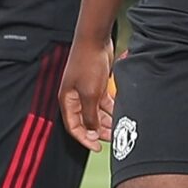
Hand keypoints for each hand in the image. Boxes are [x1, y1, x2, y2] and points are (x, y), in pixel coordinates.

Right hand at [60, 35, 113, 151]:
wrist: (95, 41)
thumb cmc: (87, 64)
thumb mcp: (90, 94)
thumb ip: (90, 115)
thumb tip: (91, 132)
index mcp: (68, 101)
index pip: (73, 127)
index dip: (84, 139)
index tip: (96, 147)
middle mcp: (75, 98)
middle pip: (86, 121)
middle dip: (99, 131)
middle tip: (112, 138)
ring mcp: (86, 91)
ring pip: (96, 113)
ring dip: (107, 121)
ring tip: (119, 127)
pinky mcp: (97, 85)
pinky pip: (103, 103)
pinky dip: (111, 109)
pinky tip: (120, 112)